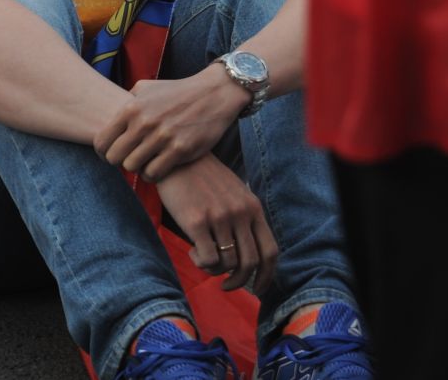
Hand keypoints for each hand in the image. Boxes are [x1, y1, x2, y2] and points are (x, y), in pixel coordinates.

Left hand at [96, 66, 249, 180]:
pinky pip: (154, 173)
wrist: (213, 94)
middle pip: (114, 157)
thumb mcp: (146, 87)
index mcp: (131, 108)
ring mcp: (162, 137)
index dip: (102, 152)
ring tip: (144, 162)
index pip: (102, 140)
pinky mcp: (180, 150)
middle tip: (128, 160)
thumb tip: (109, 116)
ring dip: (137, 168)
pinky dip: (153, 174)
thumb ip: (126, 101)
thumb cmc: (177, 92)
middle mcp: (144, 123)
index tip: (110, 155)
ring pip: (132, 167)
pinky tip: (158, 168)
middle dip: (118, 161)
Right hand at [155, 155, 277, 295]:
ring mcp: (219, 217)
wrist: (177, 159)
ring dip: (215, 270)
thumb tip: (250, 254)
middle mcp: (240, 212)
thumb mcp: (234, 193)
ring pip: (227, 264)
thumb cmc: (204, 178)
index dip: (267, 276)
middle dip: (239, 281)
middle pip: (250, 263)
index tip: (259, 289)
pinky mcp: (196, 221)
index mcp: (253, 207)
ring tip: (203, 258)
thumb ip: (245, 218)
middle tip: (226, 285)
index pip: (270, 251)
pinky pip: (207, 259)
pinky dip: (201, 263)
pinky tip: (192, 251)